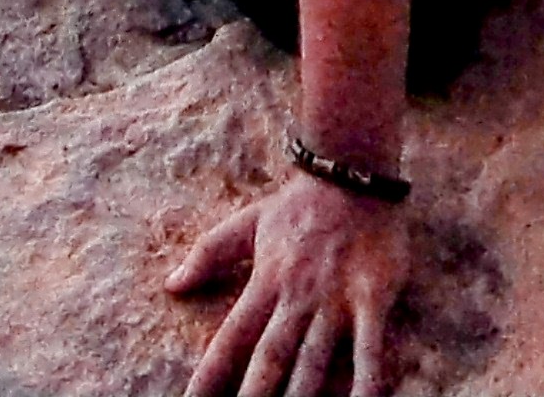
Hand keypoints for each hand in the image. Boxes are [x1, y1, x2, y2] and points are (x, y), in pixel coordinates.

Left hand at [171, 174, 409, 396]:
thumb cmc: (298, 203)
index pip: (230, 338)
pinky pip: (371, 346)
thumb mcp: (246, 223)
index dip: (210, 374)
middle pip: (270, 357)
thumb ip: (207, 254)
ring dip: (302, 396)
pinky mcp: (372, 295)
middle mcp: (296, 296)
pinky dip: (366, 380)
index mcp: (264, 282)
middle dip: (253, 396)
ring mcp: (335, 298)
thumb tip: (171, 285)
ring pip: (315, 359)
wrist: (351, 169)